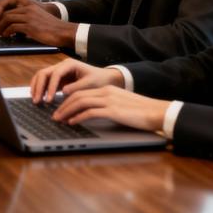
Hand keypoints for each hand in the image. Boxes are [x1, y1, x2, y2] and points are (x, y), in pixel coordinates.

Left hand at [0, 0, 76, 48]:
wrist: (63, 32)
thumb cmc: (50, 27)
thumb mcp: (36, 17)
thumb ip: (25, 18)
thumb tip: (10, 25)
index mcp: (28, 5)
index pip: (7, 5)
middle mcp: (27, 8)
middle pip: (5, 12)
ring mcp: (28, 17)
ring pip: (7, 19)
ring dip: (0, 27)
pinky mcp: (30, 26)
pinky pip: (12, 27)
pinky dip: (6, 32)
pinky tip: (6, 36)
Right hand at [29, 58, 123, 103]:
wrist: (105, 78)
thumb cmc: (99, 80)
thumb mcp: (90, 84)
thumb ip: (77, 87)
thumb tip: (63, 92)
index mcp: (69, 64)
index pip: (55, 74)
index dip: (51, 87)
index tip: (49, 100)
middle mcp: (61, 66)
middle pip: (44, 73)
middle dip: (39, 87)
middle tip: (37, 101)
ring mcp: (59, 71)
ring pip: (41, 76)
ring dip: (37, 87)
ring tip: (35, 100)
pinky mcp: (58, 78)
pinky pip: (45, 82)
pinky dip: (40, 88)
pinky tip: (38, 97)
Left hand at [52, 84, 170, 131]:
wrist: (157, 112)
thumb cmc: (141, 112)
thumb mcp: (121, 105)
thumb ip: (107, 106)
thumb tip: (92, 114)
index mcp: (108, 89)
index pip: (82, 92)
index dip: (68, 100)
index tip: (60, 108)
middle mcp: (106, 92)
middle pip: (77, 96)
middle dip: (63, 106)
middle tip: (54, 115)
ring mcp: (109, 100)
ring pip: (80, 102)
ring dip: (66, 111)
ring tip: (59, 119)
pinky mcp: (113, 111)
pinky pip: (90, 112)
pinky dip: (78, 117)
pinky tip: (72, 122)